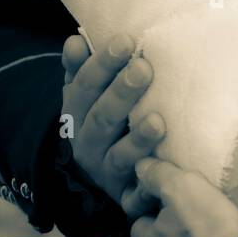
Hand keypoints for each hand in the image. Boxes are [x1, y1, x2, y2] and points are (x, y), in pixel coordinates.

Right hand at [61, 34, 164, 216]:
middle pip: (102, 118)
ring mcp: (105, 171)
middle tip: (143, 69)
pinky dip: (147, 182)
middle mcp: (86, 143)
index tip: (125, 41)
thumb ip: (81, 68)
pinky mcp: (126, 195)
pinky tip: (163, 168)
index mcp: (75, 113)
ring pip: (118, 156)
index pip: (84, 86)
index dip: (102, 64)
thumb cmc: (101, 119)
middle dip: (121, 93)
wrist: (96, 176)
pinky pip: (135, 193)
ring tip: (157, 122)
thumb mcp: (85, 94)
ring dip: (137, 140)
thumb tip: (75, 40)